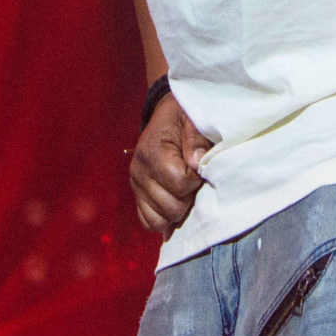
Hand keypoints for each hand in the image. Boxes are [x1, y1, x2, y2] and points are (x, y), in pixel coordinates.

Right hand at [129, 92, 211, 232]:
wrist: (166, 114)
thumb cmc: (183, 117)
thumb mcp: (193, 119)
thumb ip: (197, 139)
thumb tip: (197, 163)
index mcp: (153, 152)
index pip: (179, 183)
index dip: (195, 179)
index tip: (199, 167)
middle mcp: (139, 171)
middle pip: (170, 207)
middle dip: (188, 198)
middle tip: (194, 180)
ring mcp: (136, 185)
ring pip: (159, 220)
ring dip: (177, 210)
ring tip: (185, 191)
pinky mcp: (138, 194)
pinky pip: (148, 221)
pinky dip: (164, 219)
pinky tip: (175, 204)